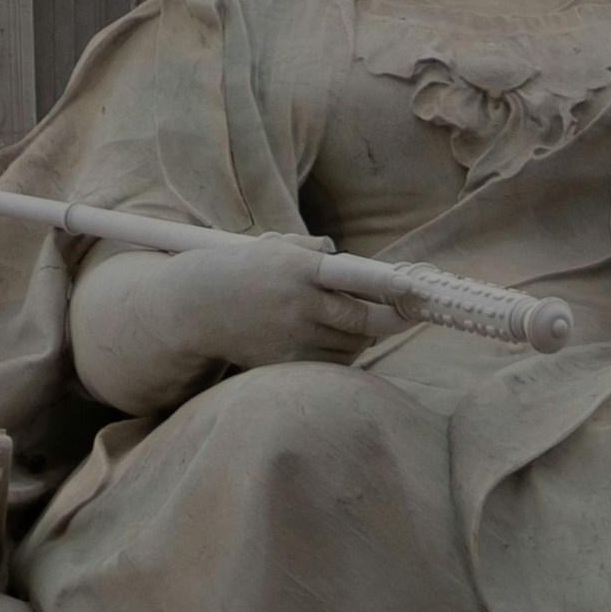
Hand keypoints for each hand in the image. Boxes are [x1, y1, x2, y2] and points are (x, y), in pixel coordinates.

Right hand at [147, 235, 396, 372]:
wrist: (197, 307)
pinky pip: (331, 364)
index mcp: (300, 269)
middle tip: (405, 313)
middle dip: (390, 320)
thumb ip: (313, 249)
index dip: (386, 283)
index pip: (353, 276)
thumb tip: (345, 258)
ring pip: (351, 345)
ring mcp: (292, 337)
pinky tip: (328, 340)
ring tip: (344, 321)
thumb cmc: (243, 271)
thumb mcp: (276, 247)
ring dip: (361, 336)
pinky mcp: (285, 363)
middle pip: (363, 322)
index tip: (413, 287)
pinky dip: (341, 354)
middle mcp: (299, 305)